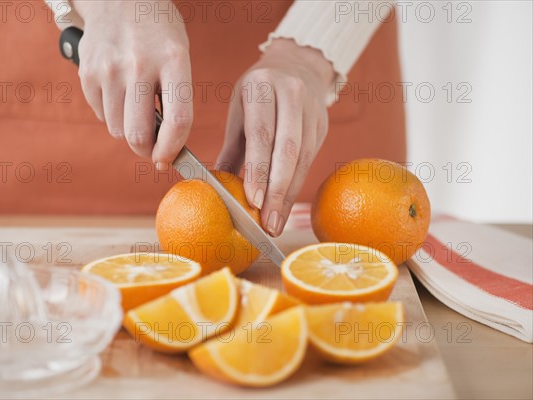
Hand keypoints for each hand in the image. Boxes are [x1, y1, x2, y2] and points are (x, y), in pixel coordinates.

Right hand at [73, 0, 192, 168]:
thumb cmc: (157, 34)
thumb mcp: (178, 57)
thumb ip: (176, 99)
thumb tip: (165, 148)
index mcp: (173, 60)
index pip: (178, 120)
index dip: (173, 149)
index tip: (168, 159)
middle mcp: (139, 64)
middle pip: (138, 135)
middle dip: (147, 150)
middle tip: (153, 147)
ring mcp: (109, 69)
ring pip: (117, 130)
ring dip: (128, 130)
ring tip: (136, 106)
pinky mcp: (88, 73)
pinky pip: (101, 115)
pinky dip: (112, 114)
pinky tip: (120, 92)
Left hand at [217, 38, 334, 235]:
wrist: (297, 66)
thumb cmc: (258, 94)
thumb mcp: (239, 111)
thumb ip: (231, 150)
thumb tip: (214, 188)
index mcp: (261, 86)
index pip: (261, 134)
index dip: (258, 170)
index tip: (253, 201)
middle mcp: (291, 94)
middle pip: (287, 150)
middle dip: (277, 191)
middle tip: (267, 223)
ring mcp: (312, 108)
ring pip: (303, 158)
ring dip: (288, 195)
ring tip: (276, 223)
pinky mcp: (323, 123)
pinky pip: (311, 160)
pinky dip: (296, 186)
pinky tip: (285, 206)